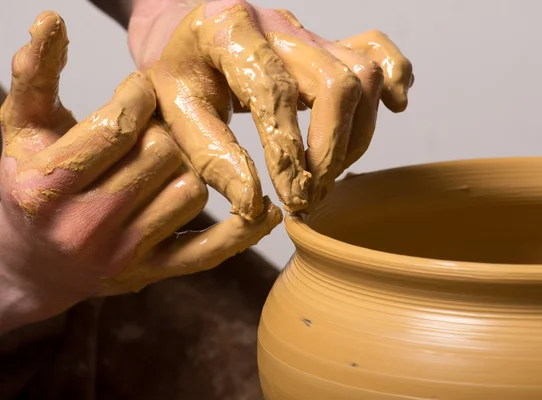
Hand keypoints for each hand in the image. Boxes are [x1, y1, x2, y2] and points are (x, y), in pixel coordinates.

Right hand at [0, 12, 280, 330]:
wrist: (28, 262)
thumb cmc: (27, 184)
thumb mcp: (20, 129)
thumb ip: (35, 75)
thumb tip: (51, 20)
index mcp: (48, 186)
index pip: (119, 125)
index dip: (139, 96)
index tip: (141, 89)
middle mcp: (86, 226)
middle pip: (163, 154)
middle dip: (163, 129)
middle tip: (153, 127)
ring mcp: (123, 254)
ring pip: (192, 191)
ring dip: (188, 167)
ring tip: (163, 163)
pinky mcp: (152, 272)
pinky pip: (209, 250)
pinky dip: (242, 231)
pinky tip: (262, 211)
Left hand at [128, 0, 413, 214]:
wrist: (184, 33)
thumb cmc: (176, 73)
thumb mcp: (172, 113)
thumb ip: (212, 157)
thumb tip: (255, 205)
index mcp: (228, 31)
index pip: (273, 93)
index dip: (289, 153)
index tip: (291, 199)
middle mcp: (277, 25)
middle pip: (336, 82)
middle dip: (331, 150)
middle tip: (310, 196)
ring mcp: (308, 32)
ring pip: (364, 74)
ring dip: (356, 136)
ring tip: (326, 174)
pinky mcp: (327, 42)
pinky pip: (377, 48)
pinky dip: (395, 79)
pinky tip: (394, 108)